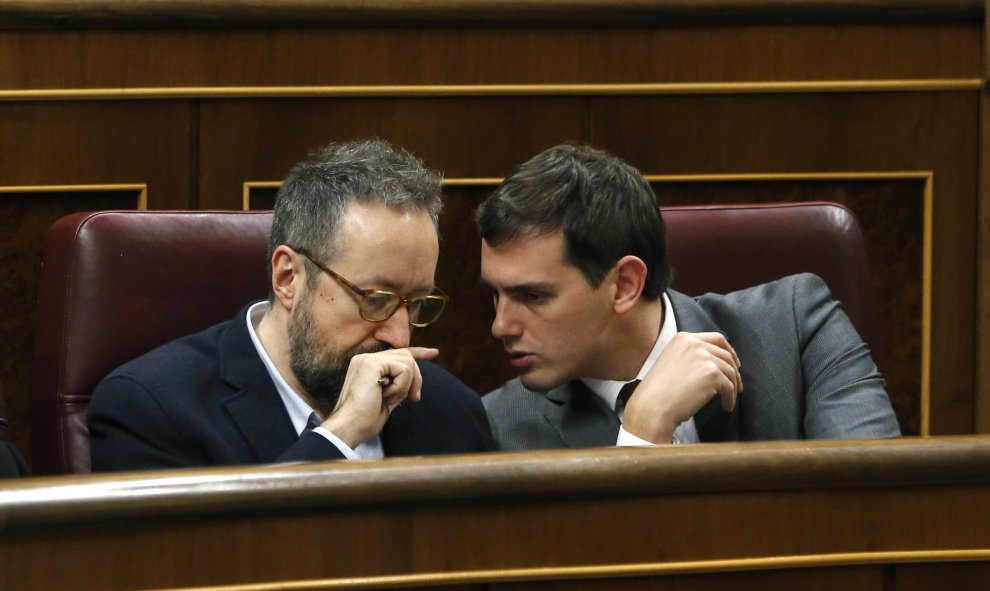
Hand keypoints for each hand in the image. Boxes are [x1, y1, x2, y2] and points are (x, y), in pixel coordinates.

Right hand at [321, 347, 438, 447]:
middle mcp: (366, 358)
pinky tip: (385, 397)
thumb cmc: (365, 420)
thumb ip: (398, 385)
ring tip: (389, 399)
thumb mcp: (387, 398)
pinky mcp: (372, 364)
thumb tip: (415, 380)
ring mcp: (368, 359)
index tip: (434, 353)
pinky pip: (403, 370)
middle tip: (414, 398)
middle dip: (416, 378)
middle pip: (406, 356)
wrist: (350, 427)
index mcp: (367, 365)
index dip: (418, 352)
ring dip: (405, 385)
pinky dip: (401, 387)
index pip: (397, 353)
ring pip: (407, 362)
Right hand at [623, 332, 741, 443]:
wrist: (653, 406)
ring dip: (733, 386)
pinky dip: (730, 398)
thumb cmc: (659, 390)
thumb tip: (715, 362)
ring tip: (729, 399)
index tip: (734, 363)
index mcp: (683, 338)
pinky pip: (729, 387)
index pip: (716, 338)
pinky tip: (726, 406)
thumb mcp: (671, 361)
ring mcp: (704, 357)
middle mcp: (694, 343)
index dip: (729, 351)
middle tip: (737, 385)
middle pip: (726, 354)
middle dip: (734, 370)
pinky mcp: (712, 374)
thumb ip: (690, 355)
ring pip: (730, 371)